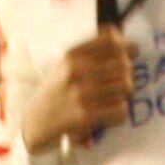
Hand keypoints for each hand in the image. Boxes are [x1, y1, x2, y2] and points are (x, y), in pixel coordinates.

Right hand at [9, 31, 135, 151]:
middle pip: (123, 64)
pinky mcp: (86, 115)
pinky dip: (120, 112)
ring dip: (125, 94)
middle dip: (128, 74)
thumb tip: (124, 39)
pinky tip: (110, 114)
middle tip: (122, 82)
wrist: (33, 125)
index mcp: (71, 54)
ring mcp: (81, 93)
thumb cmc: (54, 94)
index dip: (127, 46)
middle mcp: (76, 70)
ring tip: (115, 98)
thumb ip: (89, 52)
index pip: (110, 40)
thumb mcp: (63, 66)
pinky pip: (121, 109)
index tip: (131, 53)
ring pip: (125, 86)